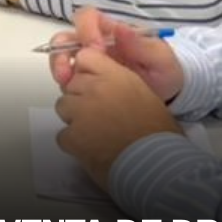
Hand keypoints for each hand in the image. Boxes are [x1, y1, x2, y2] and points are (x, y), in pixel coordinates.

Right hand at [46, 7, 184, 102]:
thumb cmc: (165, 72)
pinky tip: (71, 94)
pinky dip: (64, 84)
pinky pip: (67, 79)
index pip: (89, 18)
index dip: (86, 29)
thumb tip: (120, 28)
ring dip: (58, 66)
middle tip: (69, 70)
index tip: (96, 48)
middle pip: (67, 36)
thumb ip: (142, 44)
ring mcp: (88, 64)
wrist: (169, 97)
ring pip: (61, 56)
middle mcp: (95, 44)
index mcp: (112, 32)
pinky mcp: (85, 82)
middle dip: (62, 50)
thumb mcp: (162, 59)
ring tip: (65, 82)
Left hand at [53, 46, 180, 190]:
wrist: (155, 164)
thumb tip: (108, 84)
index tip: (92, 81)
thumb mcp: (146, 96)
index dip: (87, 70)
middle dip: (81, 97)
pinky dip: (74, 142)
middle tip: (99, 114)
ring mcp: (80, 112)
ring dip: (75, 118)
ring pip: (63, 106)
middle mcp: (95, 89)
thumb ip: (121, 83)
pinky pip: (63, 134)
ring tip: (96, 132)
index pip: (86, 57)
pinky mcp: (72, 136)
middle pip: (72, 84)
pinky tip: (93, 148)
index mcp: (116, 76)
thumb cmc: (158, 135)